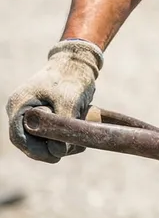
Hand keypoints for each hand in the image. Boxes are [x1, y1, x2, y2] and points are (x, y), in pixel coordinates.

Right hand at [6, 39, 103, 162]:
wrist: (80, 58)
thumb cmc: (72, 76)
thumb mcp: (69, 100)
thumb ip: (62, 127)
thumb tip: (58, 152)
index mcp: (20, 105)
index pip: (19, 137)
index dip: (36, 151)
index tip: (55, 158)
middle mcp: (22, 109)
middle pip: (30, 140)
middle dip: (49, 149)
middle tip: (70, 151)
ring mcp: (32, 111)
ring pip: (41, 137)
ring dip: (58, 143)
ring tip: (79, 145)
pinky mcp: (45, 112)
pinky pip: (50, 130)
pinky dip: (63, 136)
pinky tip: (78, 139)